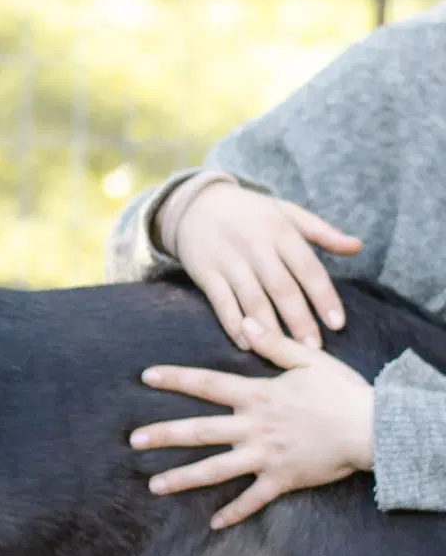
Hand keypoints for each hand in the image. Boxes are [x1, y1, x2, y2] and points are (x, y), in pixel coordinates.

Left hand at [129, 317, 373, 528]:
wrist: (374, 428)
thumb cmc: (341, 391)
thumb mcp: (308, 360)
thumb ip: (272, 343)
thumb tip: (244, 323)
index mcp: (258, 396)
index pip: (207, 384)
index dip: (176, 379)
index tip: (146, 377)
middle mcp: (254, 427)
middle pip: (200, 431)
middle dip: (164, 435)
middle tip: (133, 440)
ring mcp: (265, 456)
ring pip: (216, 469)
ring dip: (183, 478)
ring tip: (154, 486)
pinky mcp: (282, 479)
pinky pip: (253, 499)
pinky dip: (234, 512)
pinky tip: (212, 523)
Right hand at [165, 181, 362, 349]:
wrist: (197, 204)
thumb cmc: (250, 211)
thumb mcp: (287, 212)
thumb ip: (322, 232)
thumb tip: (357, 247)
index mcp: (281, 231)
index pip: (308, 268)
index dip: (324, 297)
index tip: (337, 324)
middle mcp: (255, 246)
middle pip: (282, 289)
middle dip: (299, 321)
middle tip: (313, 349)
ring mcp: (229, 261)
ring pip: (252, 300)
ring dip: (269, 328)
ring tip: (283, 350)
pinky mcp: (205, 273)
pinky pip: (221, 303)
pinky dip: (233, 325)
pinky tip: (246, 343)